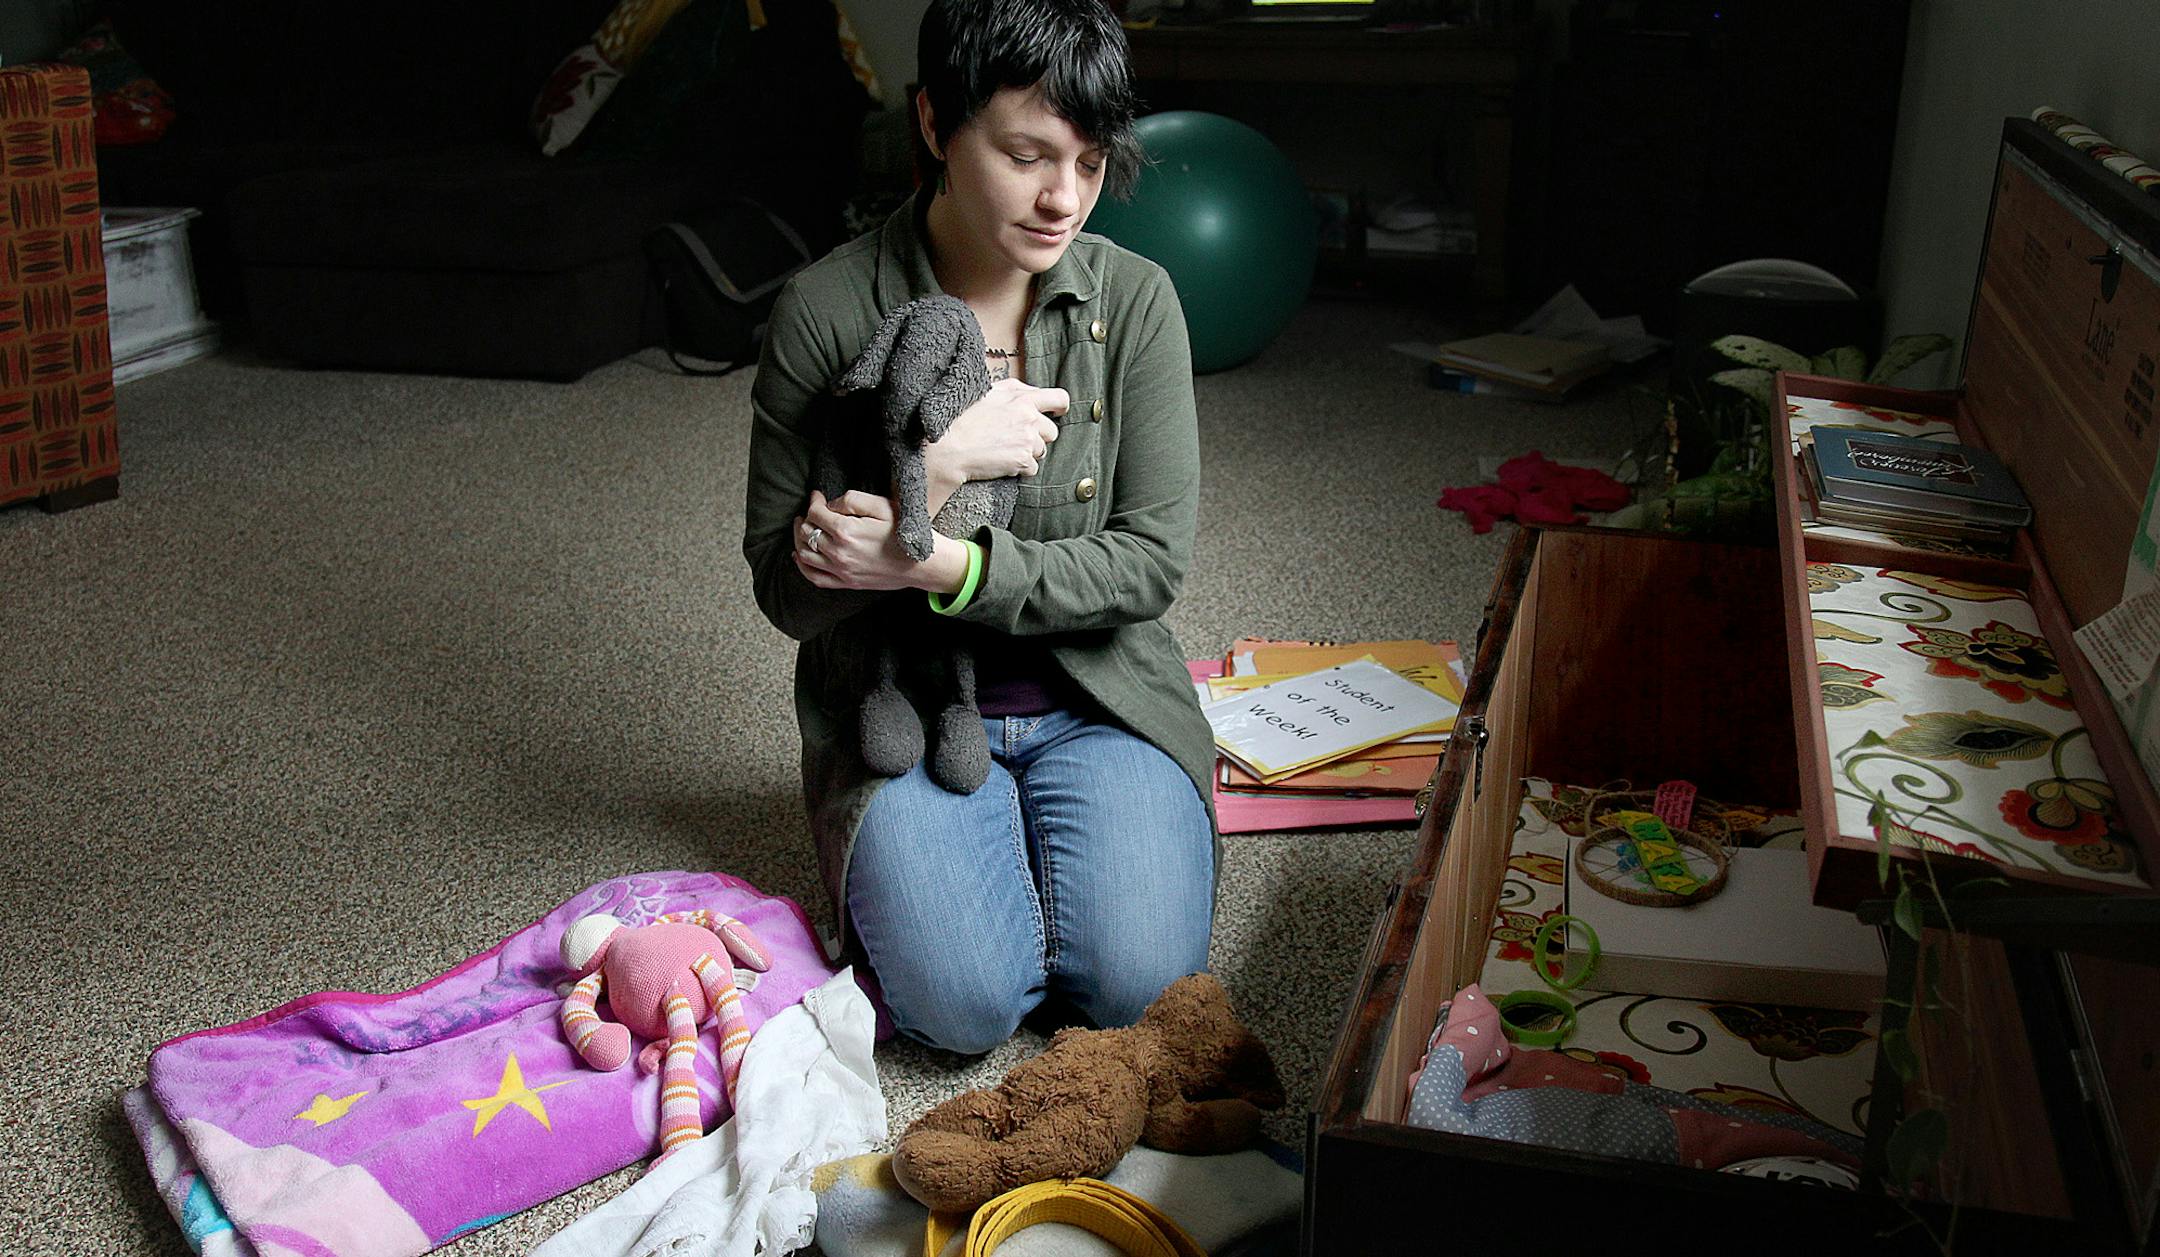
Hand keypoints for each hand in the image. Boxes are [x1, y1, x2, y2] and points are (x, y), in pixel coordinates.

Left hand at [794, 490, 967, 592]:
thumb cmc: (904, 533)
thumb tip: (830, 505)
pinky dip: (802, 566)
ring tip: (803, 528)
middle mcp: (839, 552)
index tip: (817, 496)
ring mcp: (841, 570)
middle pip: (807, 533)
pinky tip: (800, 555)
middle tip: (810, 511)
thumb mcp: (882, 506)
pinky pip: (815, 577)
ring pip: (804, 554)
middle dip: (805, 519)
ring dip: (799, 539)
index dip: (813, 501)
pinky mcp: (846, 583)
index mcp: (846, 530)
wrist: (921, 565)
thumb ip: (852, 500)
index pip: (815, 513)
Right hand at [924, 377, 1066, 488]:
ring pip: (1042, 451)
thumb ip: (1013, 391)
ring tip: (1004, 450)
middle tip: (1017, 439)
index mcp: (1022, 397)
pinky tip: (1001, 462)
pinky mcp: (1023, 460)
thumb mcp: (988, 392)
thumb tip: (1029, 394)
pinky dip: (1019, 469)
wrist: (948, 446)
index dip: (1060, 408)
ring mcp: (1028, 439)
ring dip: (1028, 453)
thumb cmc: (961, 418)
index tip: (1057, 413)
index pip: (1059, 398)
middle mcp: (1029, 416)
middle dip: (1039, 437)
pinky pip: (1032, 468)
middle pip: (1052, 431)